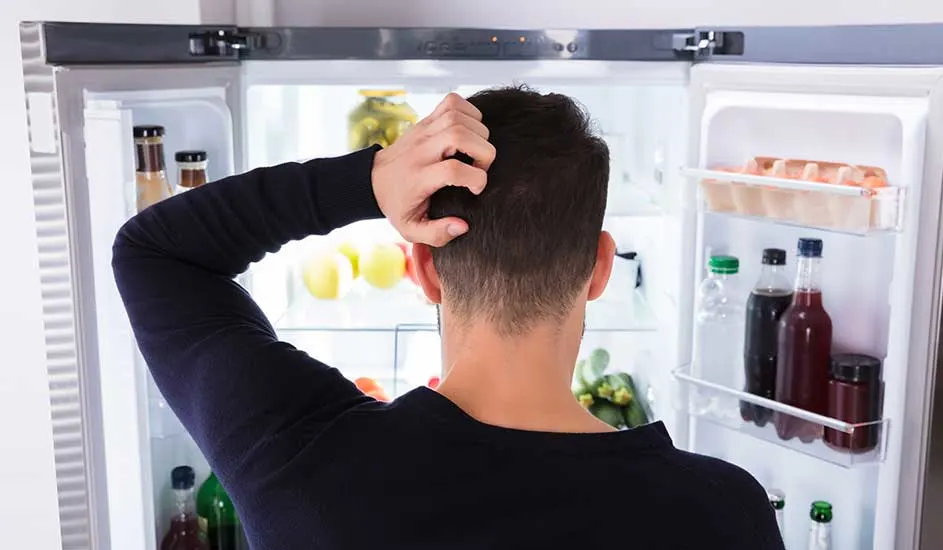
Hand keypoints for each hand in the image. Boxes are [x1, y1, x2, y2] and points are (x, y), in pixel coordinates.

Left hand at [371, 93, 495, 246]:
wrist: (373, 181)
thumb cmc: (397, 205)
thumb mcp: (411, 229)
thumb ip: (437, 234)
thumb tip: (462, 226)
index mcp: (418, 177)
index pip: (453, 170)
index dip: (475, 179)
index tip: (475, 190)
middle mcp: (421, 150)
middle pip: (459, 134)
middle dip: (483, 151)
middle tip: (480, 167)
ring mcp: (423, 131)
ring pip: (458, 116)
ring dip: (479, 132)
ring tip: (475, 151)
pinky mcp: (425, 120)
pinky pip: (452, 102)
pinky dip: (469, 111)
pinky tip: (470, 131)